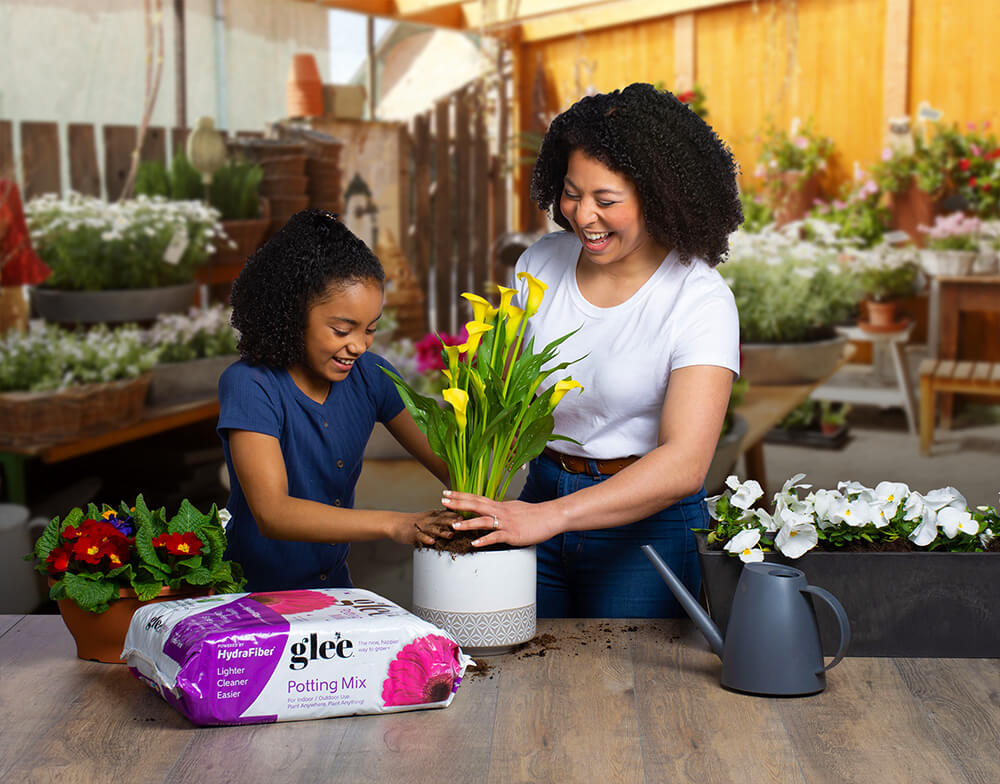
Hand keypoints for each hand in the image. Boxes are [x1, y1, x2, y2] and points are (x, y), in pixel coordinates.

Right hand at [388, 509, 458, 546]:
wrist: (395, 523)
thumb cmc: (414, 522)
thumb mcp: (429, 517)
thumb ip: (442, 519)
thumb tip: (458, 520)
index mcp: (433, 515)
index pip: (447, 514)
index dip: (458, 515)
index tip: (467, 516)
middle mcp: (428, 520)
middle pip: (442, 520)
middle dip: (453, 522)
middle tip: (464, 524)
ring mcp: (421, 527)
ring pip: (433, 529)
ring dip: (442, 532)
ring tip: (451, 535)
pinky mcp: (413, 534)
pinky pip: (420, 537)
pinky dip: (426, 539)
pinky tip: (431, 542)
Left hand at [441, 490, 557, 546]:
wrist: (551, 516)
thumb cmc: (535, 514)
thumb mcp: (515, 508)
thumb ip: (502, 510)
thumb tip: (492, 511)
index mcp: (500, 505)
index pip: (477, 498)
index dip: (461, 496)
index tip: (447, 493)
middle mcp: (500, 511)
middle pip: (476, 505)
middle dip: (458, 503)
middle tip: (443, 500)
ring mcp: (506, 522)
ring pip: (484, 521)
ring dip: (468, 523)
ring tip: (454, 525)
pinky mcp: (513, 534)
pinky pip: (496, 537)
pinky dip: (485, 540)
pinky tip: (475, 543)